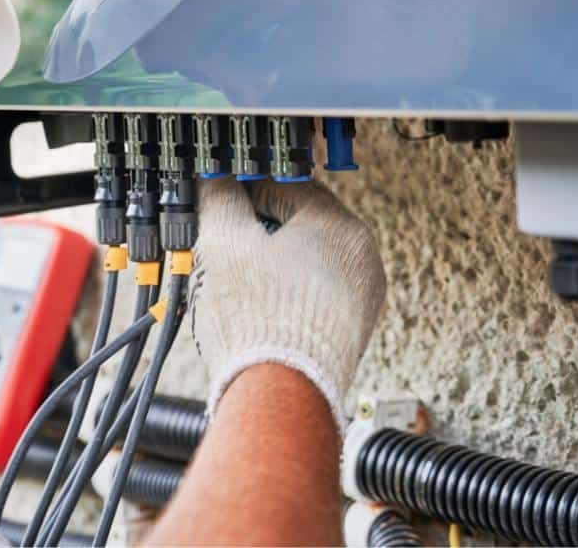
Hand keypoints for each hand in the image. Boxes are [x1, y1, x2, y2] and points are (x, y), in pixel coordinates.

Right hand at [189, 177, 385, 432]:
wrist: (279, 397)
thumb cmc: (259, 323)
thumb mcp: (224, 242)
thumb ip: (220, 198)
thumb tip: (215, 180)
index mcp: (342, 229)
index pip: (288, 186)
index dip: (246, 189)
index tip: (222, 198)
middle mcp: (361, 262)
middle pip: (299, 226)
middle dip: (257, 231)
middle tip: (222, 242)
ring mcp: (360, 301)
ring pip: (305, 263)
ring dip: (268, 265)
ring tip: (233, 282)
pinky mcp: (347, 334)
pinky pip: (311, 297)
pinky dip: (282, 296)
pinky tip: (254, 310)